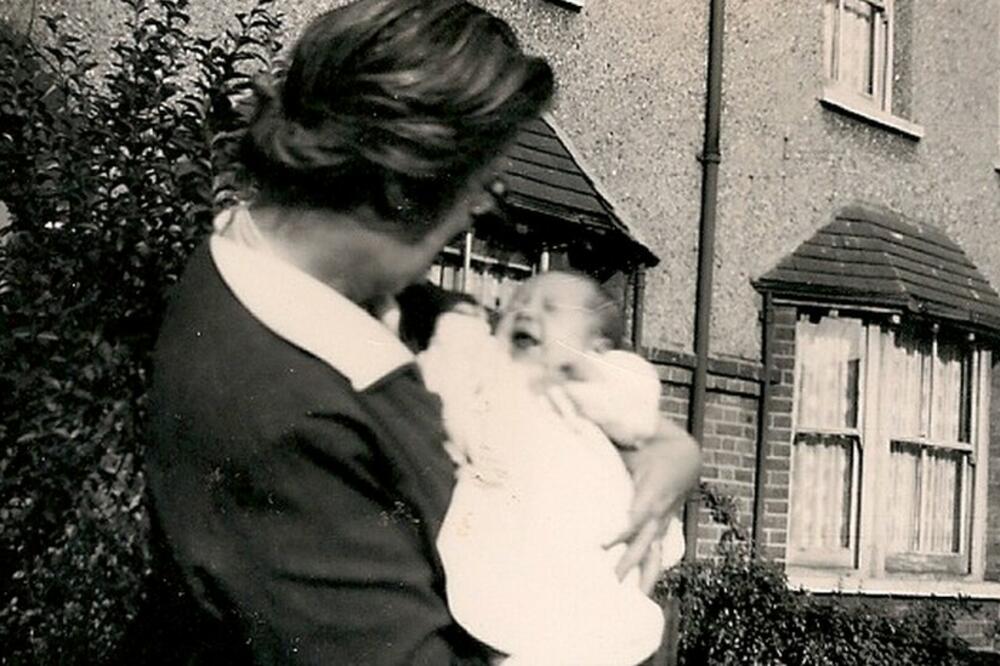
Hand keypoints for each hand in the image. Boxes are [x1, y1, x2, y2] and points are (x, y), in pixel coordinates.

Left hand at [605, 418, 700, 592]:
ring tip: (634, 599)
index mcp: (653, 487)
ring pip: (655, 552)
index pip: (638, 514)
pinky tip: (639, 592)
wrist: (686, 453)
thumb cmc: (653, 441)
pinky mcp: (661, 526)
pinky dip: (648, 571)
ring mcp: (662, 520)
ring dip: (644, 574)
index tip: (604, 542)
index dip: (623, 529)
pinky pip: (655, 551)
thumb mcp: (633, 434)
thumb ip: (606, 427)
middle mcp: (659, 508)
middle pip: (645, 540)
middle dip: (630, 561)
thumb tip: (575, 412)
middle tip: (611, 580)